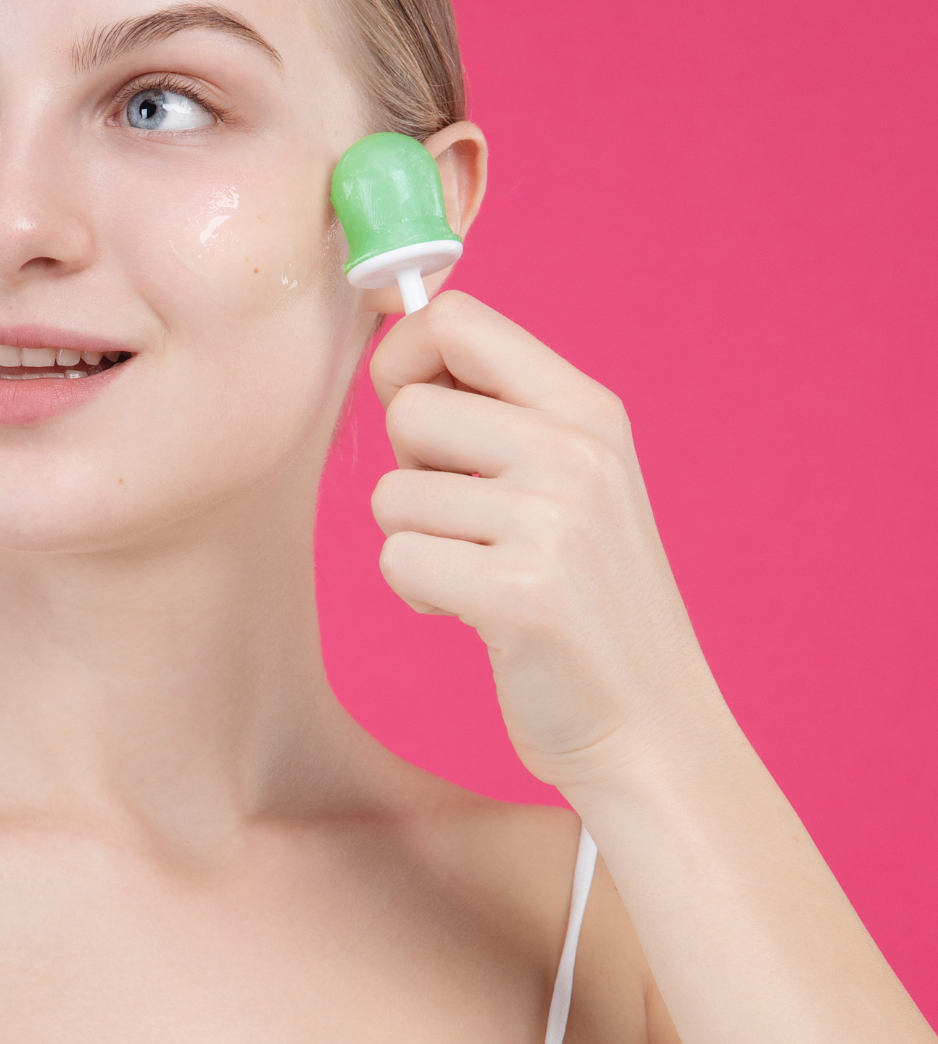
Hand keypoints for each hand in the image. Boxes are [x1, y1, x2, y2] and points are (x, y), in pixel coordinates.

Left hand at [369, 291, 721, 791]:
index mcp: (588, 409)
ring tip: (479, 572)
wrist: (653, 726)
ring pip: (391, 495)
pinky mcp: (523, 596)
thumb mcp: (569, 476)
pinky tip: (475, 613)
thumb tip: (389, 342)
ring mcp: (556, 523)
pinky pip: (398, 562)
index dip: (402, 359)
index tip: (415, 416)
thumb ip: (497, 408)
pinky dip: (418, 596)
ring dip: (414, 543)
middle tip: (463, 518)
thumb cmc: (584, 594)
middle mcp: (578, 453)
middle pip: (407, 409)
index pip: (455, 317)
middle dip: (409, 469)